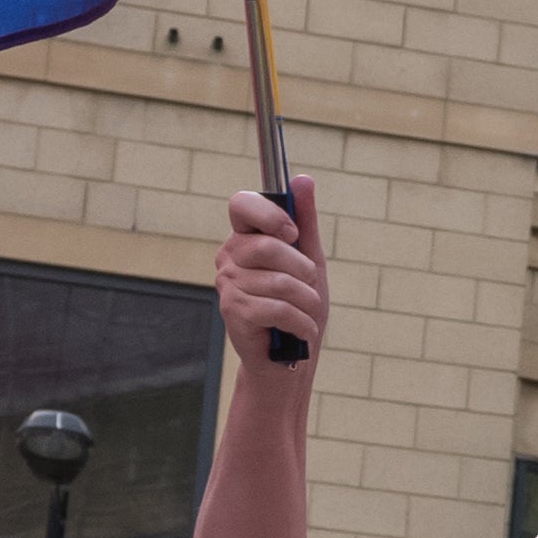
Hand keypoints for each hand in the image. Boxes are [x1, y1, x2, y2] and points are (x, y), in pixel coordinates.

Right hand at [216, 180, 327, 367]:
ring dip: (307, 302)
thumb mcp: (309, 259)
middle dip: (303, 270)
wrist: (289, 358)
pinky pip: (280, 308)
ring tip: (306, 313)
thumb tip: (302, 179)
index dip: (269, 214)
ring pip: (281, 282)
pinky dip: (302, 322)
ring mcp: (227, 284)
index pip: (242, 204)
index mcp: (246, 238)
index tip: (292, 232)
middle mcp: (230, 256)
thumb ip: (305, 221)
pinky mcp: (233, 311)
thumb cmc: (299, 305)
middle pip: (268, 245)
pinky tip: (301, 330)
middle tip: (308, 287)